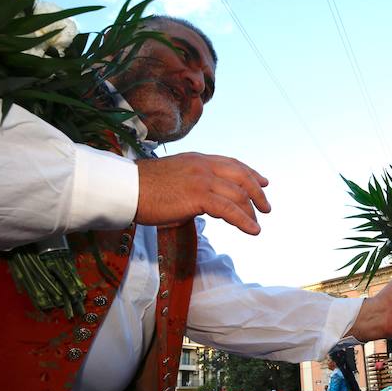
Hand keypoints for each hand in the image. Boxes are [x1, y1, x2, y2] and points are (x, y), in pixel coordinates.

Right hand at [135, 152, 270, 232]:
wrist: (125, 188)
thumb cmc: (142, 188)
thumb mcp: (173, 179)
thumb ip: (192, 187)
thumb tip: (203, 205)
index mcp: (197, 159)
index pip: (231, 163)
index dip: (250, 173)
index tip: (262, 182)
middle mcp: (203, 165)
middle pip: (241, 176)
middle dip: (257, 192)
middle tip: (266, 207)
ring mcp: (202, 179)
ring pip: (238, 194)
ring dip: (252, 211)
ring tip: (258, 225)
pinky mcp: (198, 196)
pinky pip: (229, 209)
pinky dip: (244, 220)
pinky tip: (252, 230)